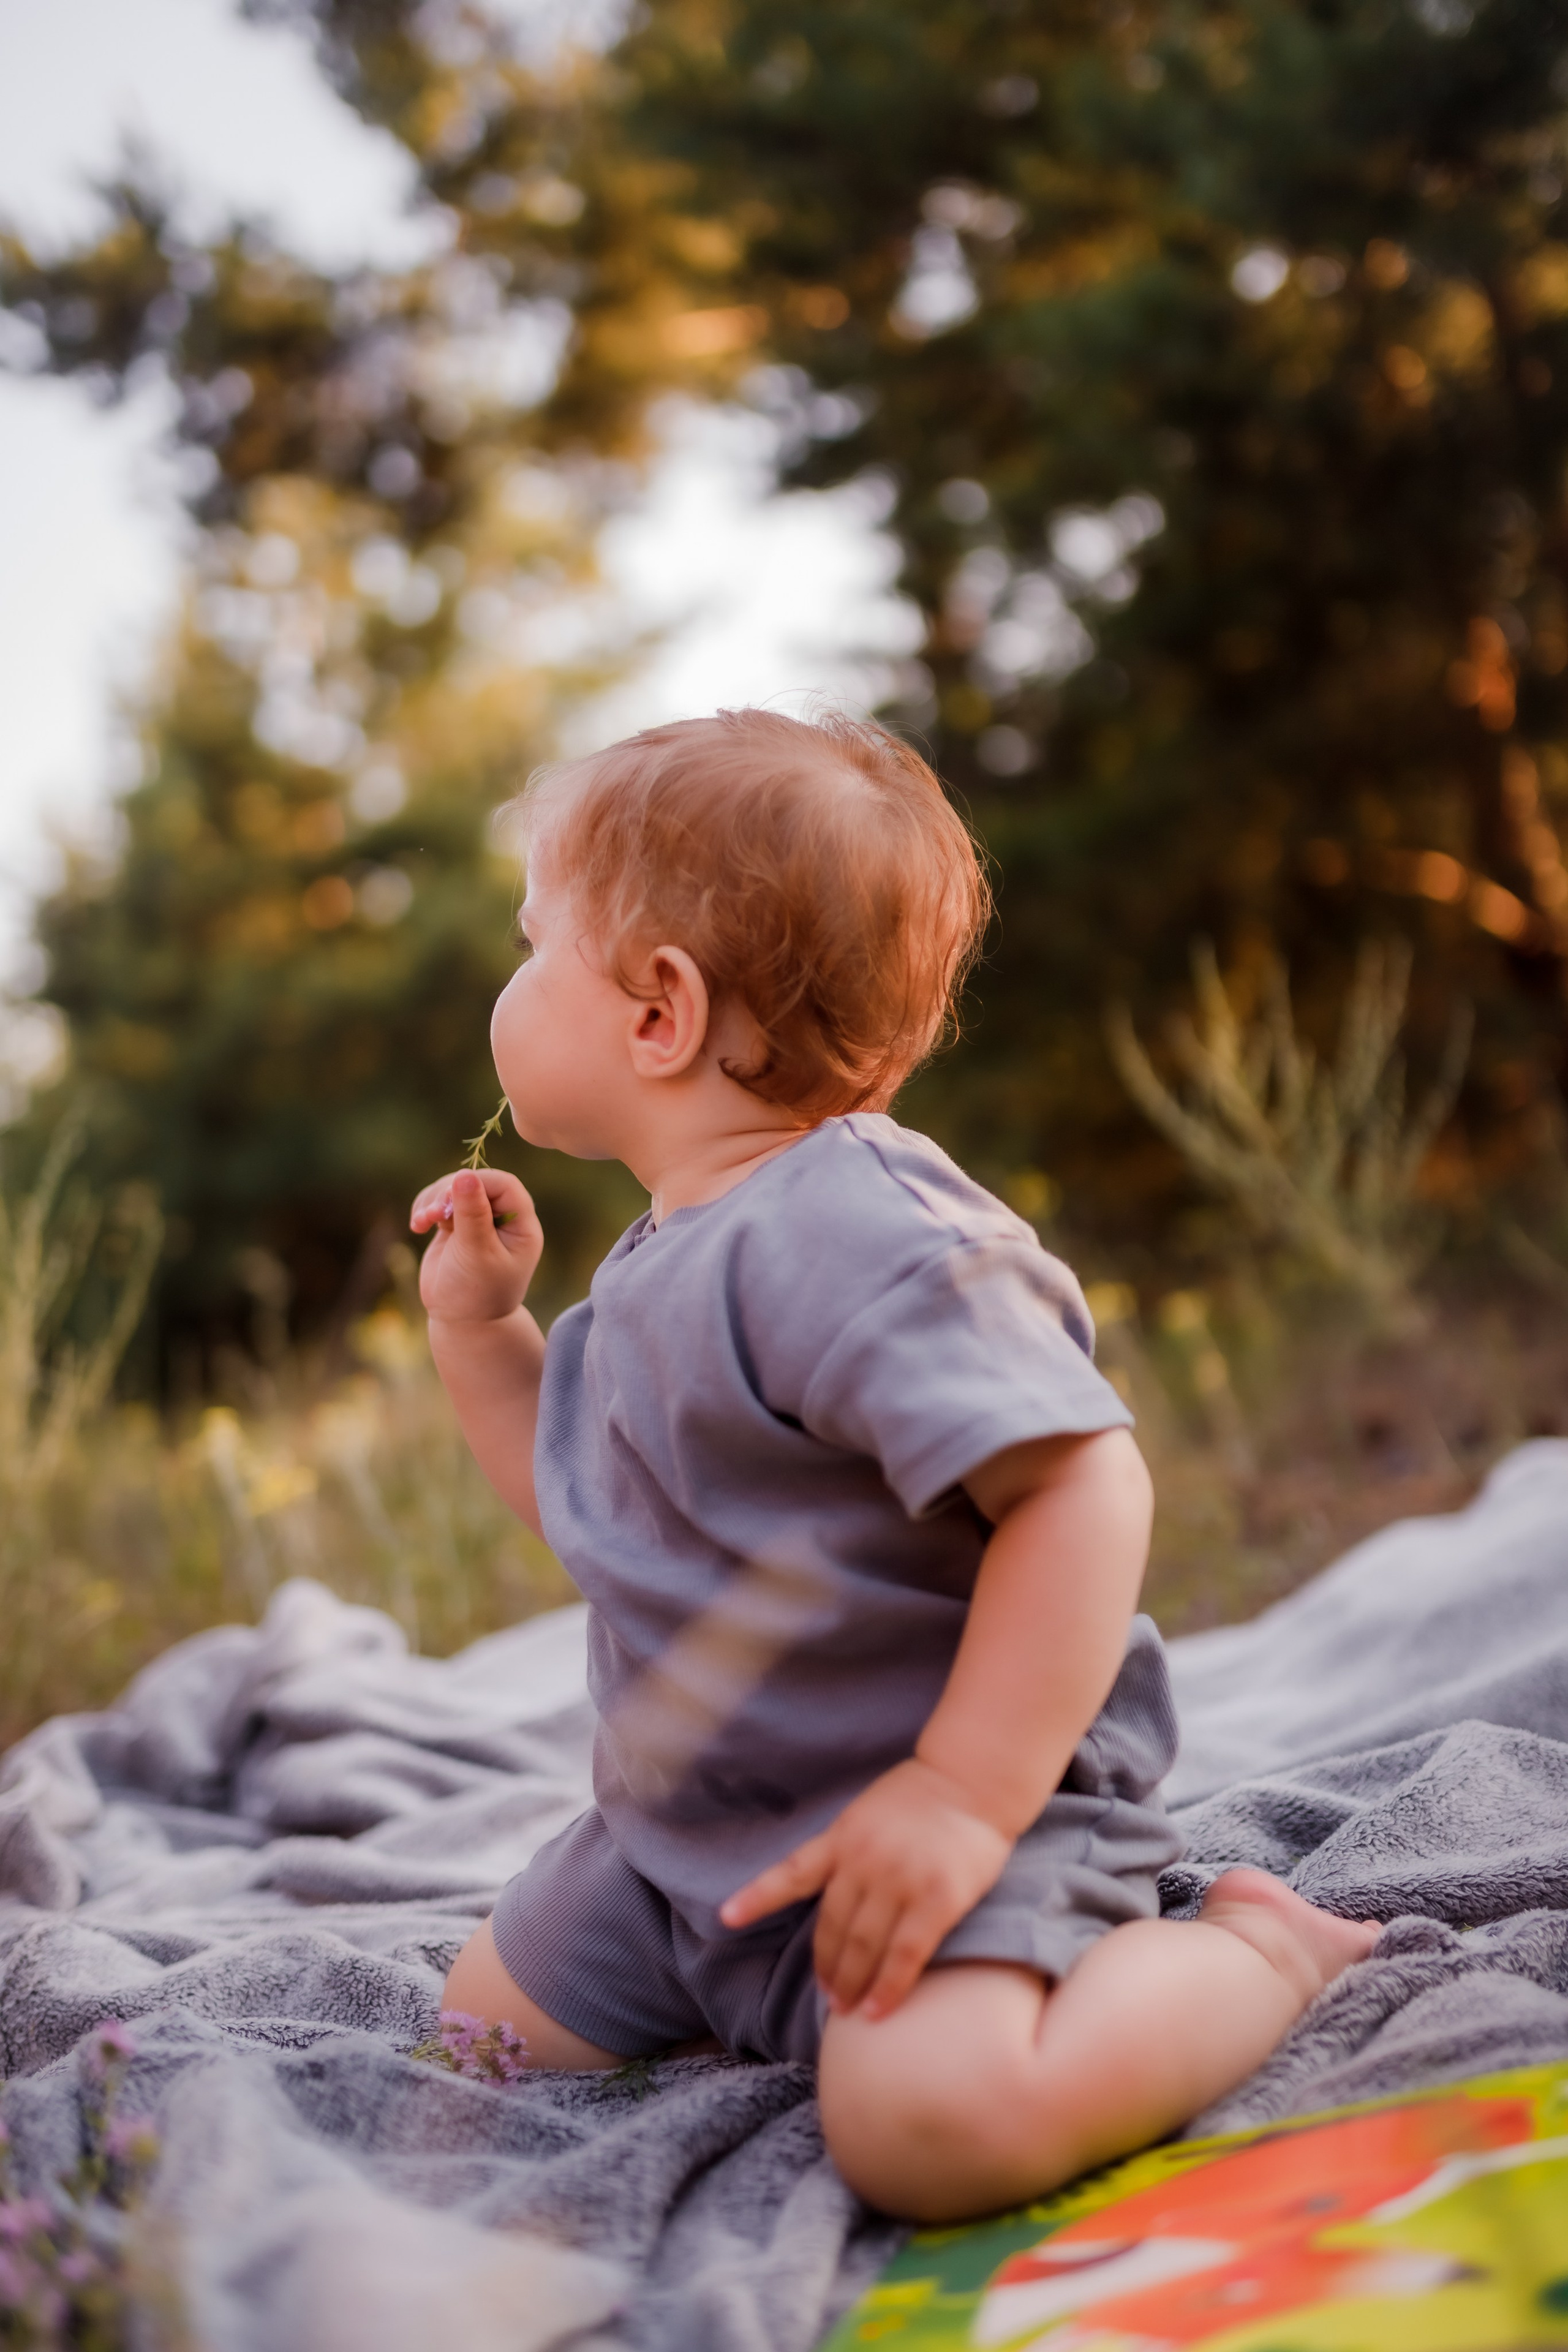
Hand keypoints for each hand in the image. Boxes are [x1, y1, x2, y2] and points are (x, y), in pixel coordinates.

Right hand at [410, 1167, 543, 1323]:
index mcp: (521, 1226)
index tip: (450, 1199)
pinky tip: (417, 1225)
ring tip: (422, 1221)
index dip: (477, 1183)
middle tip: (434, 1214)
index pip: (504, 1185)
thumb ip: (472, 1214)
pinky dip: (425, 1208)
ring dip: (433, 1199)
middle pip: (477, 1182)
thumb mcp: (475, 1253)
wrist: (460, 1322)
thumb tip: (465, 1175)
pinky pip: (439, 1202)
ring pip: (454, 1189)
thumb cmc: (475, 1292)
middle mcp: (503, 1219)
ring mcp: (478, 1221)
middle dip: (449, 1193)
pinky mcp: (456, 1226)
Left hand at [719, 1758, 1012, 2020]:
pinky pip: (906, 1955)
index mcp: (843, 1837)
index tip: (727, 1917)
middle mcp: (864, 1860)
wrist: (971, 1781)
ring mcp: (900, 1880)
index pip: (792, 1872)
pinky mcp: (936, 1900)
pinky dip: (888, 1987)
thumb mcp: (866, 1815)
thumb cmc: (921, 1801)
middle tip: (826, 1995)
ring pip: (864, 1946)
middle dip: (826, 1966)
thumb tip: (833, 1898)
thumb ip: (848, 1852)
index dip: (758, 1897)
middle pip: (832, 1926)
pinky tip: (877, 2012)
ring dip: (851, 1983)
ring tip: (846, 2008)